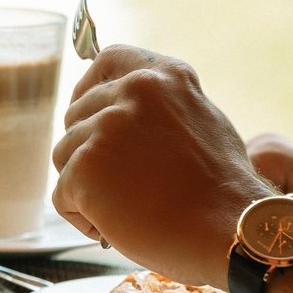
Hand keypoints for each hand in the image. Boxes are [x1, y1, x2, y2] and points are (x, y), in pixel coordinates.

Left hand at [51, 46, 267, 288]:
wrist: (230, 232)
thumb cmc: (221, 192)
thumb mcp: (202, 123)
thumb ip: (161, 108)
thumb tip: (123, 108)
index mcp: (164, 76)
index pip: (108, 60)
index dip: (89, 86)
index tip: (84, 105)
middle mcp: (132, 91)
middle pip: (77, 117)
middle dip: (90, 151)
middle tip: (126, 185)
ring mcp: (106, 128)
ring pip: (65, 157)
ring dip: (87, 188)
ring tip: (131, 208)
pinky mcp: (85, 166)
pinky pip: (63, 195)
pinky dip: (84, 218)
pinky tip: (118, 227)